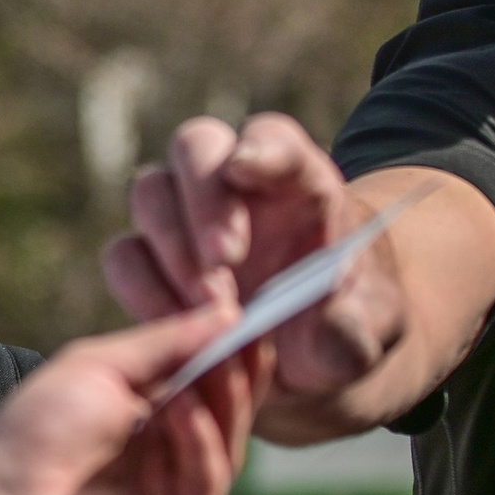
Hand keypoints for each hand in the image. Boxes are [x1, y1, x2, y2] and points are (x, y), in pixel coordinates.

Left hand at [0, 303, 263, 494]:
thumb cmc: (35, 433)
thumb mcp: (101, 366)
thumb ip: (166, 342)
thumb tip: (227, 314)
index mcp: (147, 421)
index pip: (207, 388)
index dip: (231, 354)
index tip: (254, 316)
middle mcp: (166, 460)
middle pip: (226, 418)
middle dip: (239, 374)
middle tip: (253, 334)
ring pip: (227, 447)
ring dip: (224, 400)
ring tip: (220, 360)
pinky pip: (208, 479)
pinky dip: (199, 439)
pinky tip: (180, 406)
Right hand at [103, 113, 404, 398]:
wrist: (300, 356)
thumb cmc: (342, 324)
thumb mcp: (369, 332)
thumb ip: (356, 332)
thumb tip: (333, 331)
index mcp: (297, 179)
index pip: (274, 138)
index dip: (260, 146)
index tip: (245, 166)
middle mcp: (231, 182)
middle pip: (197, 146)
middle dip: (205, 200)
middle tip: (226, 260)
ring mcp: (182, 215)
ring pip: (151, 193)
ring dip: (173, 249)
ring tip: (212, 307)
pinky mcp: (148, 259)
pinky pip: (125, 258)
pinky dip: (146, 292)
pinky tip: (181, 332)